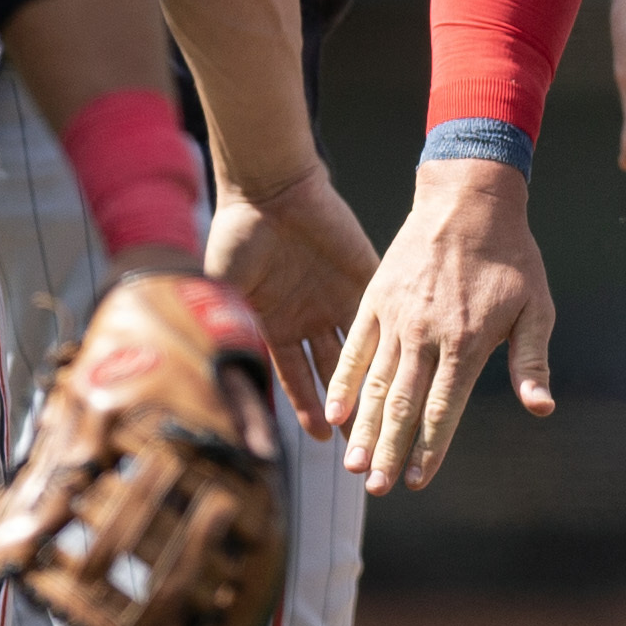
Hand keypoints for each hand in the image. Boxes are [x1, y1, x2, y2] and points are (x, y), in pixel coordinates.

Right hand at [205, 165, 379, 436]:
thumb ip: (225, 333)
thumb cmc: (235, 236)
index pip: (297, 376)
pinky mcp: (364, 274)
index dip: (309, 407)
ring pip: (364, 350)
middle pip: (336, 372)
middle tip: (368, 439)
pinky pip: (381, 312)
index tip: (322, 439)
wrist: (267, 186)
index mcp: (276, 323)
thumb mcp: (222, 293)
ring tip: (393, 415)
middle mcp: (310, 316)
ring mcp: (338, 296)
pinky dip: (393, 339)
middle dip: (350, 408)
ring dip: (377, 382)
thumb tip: (217, 379)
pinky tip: (407, 367)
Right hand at [330, 160, 552, 493]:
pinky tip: (334, 414)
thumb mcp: (536, 306)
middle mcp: (426, 334)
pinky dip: (343, 383)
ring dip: (363, 427)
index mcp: (467, 341)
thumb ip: (532, 361)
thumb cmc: (511, 257)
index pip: (443, 408)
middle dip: (389, 451)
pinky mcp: (375, 298)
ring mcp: (396, 317)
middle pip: (402, 405)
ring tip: (353, 465)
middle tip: (378, 489)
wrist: (468, 196)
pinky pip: (354, 348)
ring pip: (374, 383)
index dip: (431, 448)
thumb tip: (541, 409)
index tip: (419, 481)